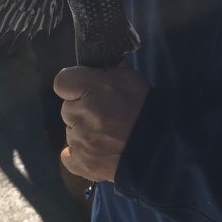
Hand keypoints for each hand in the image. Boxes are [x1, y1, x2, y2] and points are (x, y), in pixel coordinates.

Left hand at [53, 65, 149, 182]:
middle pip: (68, 109)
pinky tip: (94, 150)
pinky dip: (78, 154)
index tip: (84, 90)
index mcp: (91, 88)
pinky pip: (69, 156)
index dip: (73, 85)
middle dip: (82, 110)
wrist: (159, 146)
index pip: (62, 82)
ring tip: (108, 135)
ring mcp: (79, 141)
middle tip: (104, 114)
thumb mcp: (130, 77)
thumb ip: (110, 68)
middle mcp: (80, 114)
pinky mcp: (82, 162)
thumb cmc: (145, 106)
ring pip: (72, 132)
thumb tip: (100, 59)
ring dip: (84, 131)